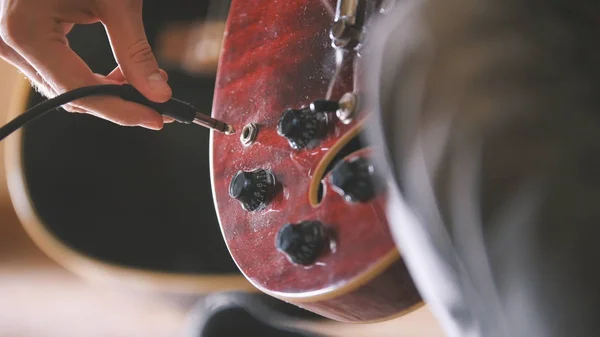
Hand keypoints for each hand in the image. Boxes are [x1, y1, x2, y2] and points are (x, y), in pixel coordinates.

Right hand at [0, 0, 171, 129]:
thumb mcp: (116, 0)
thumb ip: (136, 51)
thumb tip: (158, 93)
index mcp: (24, 31)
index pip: (78, 91)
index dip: (121, 110)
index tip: (157, 118)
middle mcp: (8, 42)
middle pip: (71, 96)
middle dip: (120, 102)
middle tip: (161, 101)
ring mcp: (10, 42)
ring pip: (66, 89)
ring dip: (109, 91)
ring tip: (147, 79)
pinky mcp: (22, 40)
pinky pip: (59, 73)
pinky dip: (93, 78)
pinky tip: (122, 73)